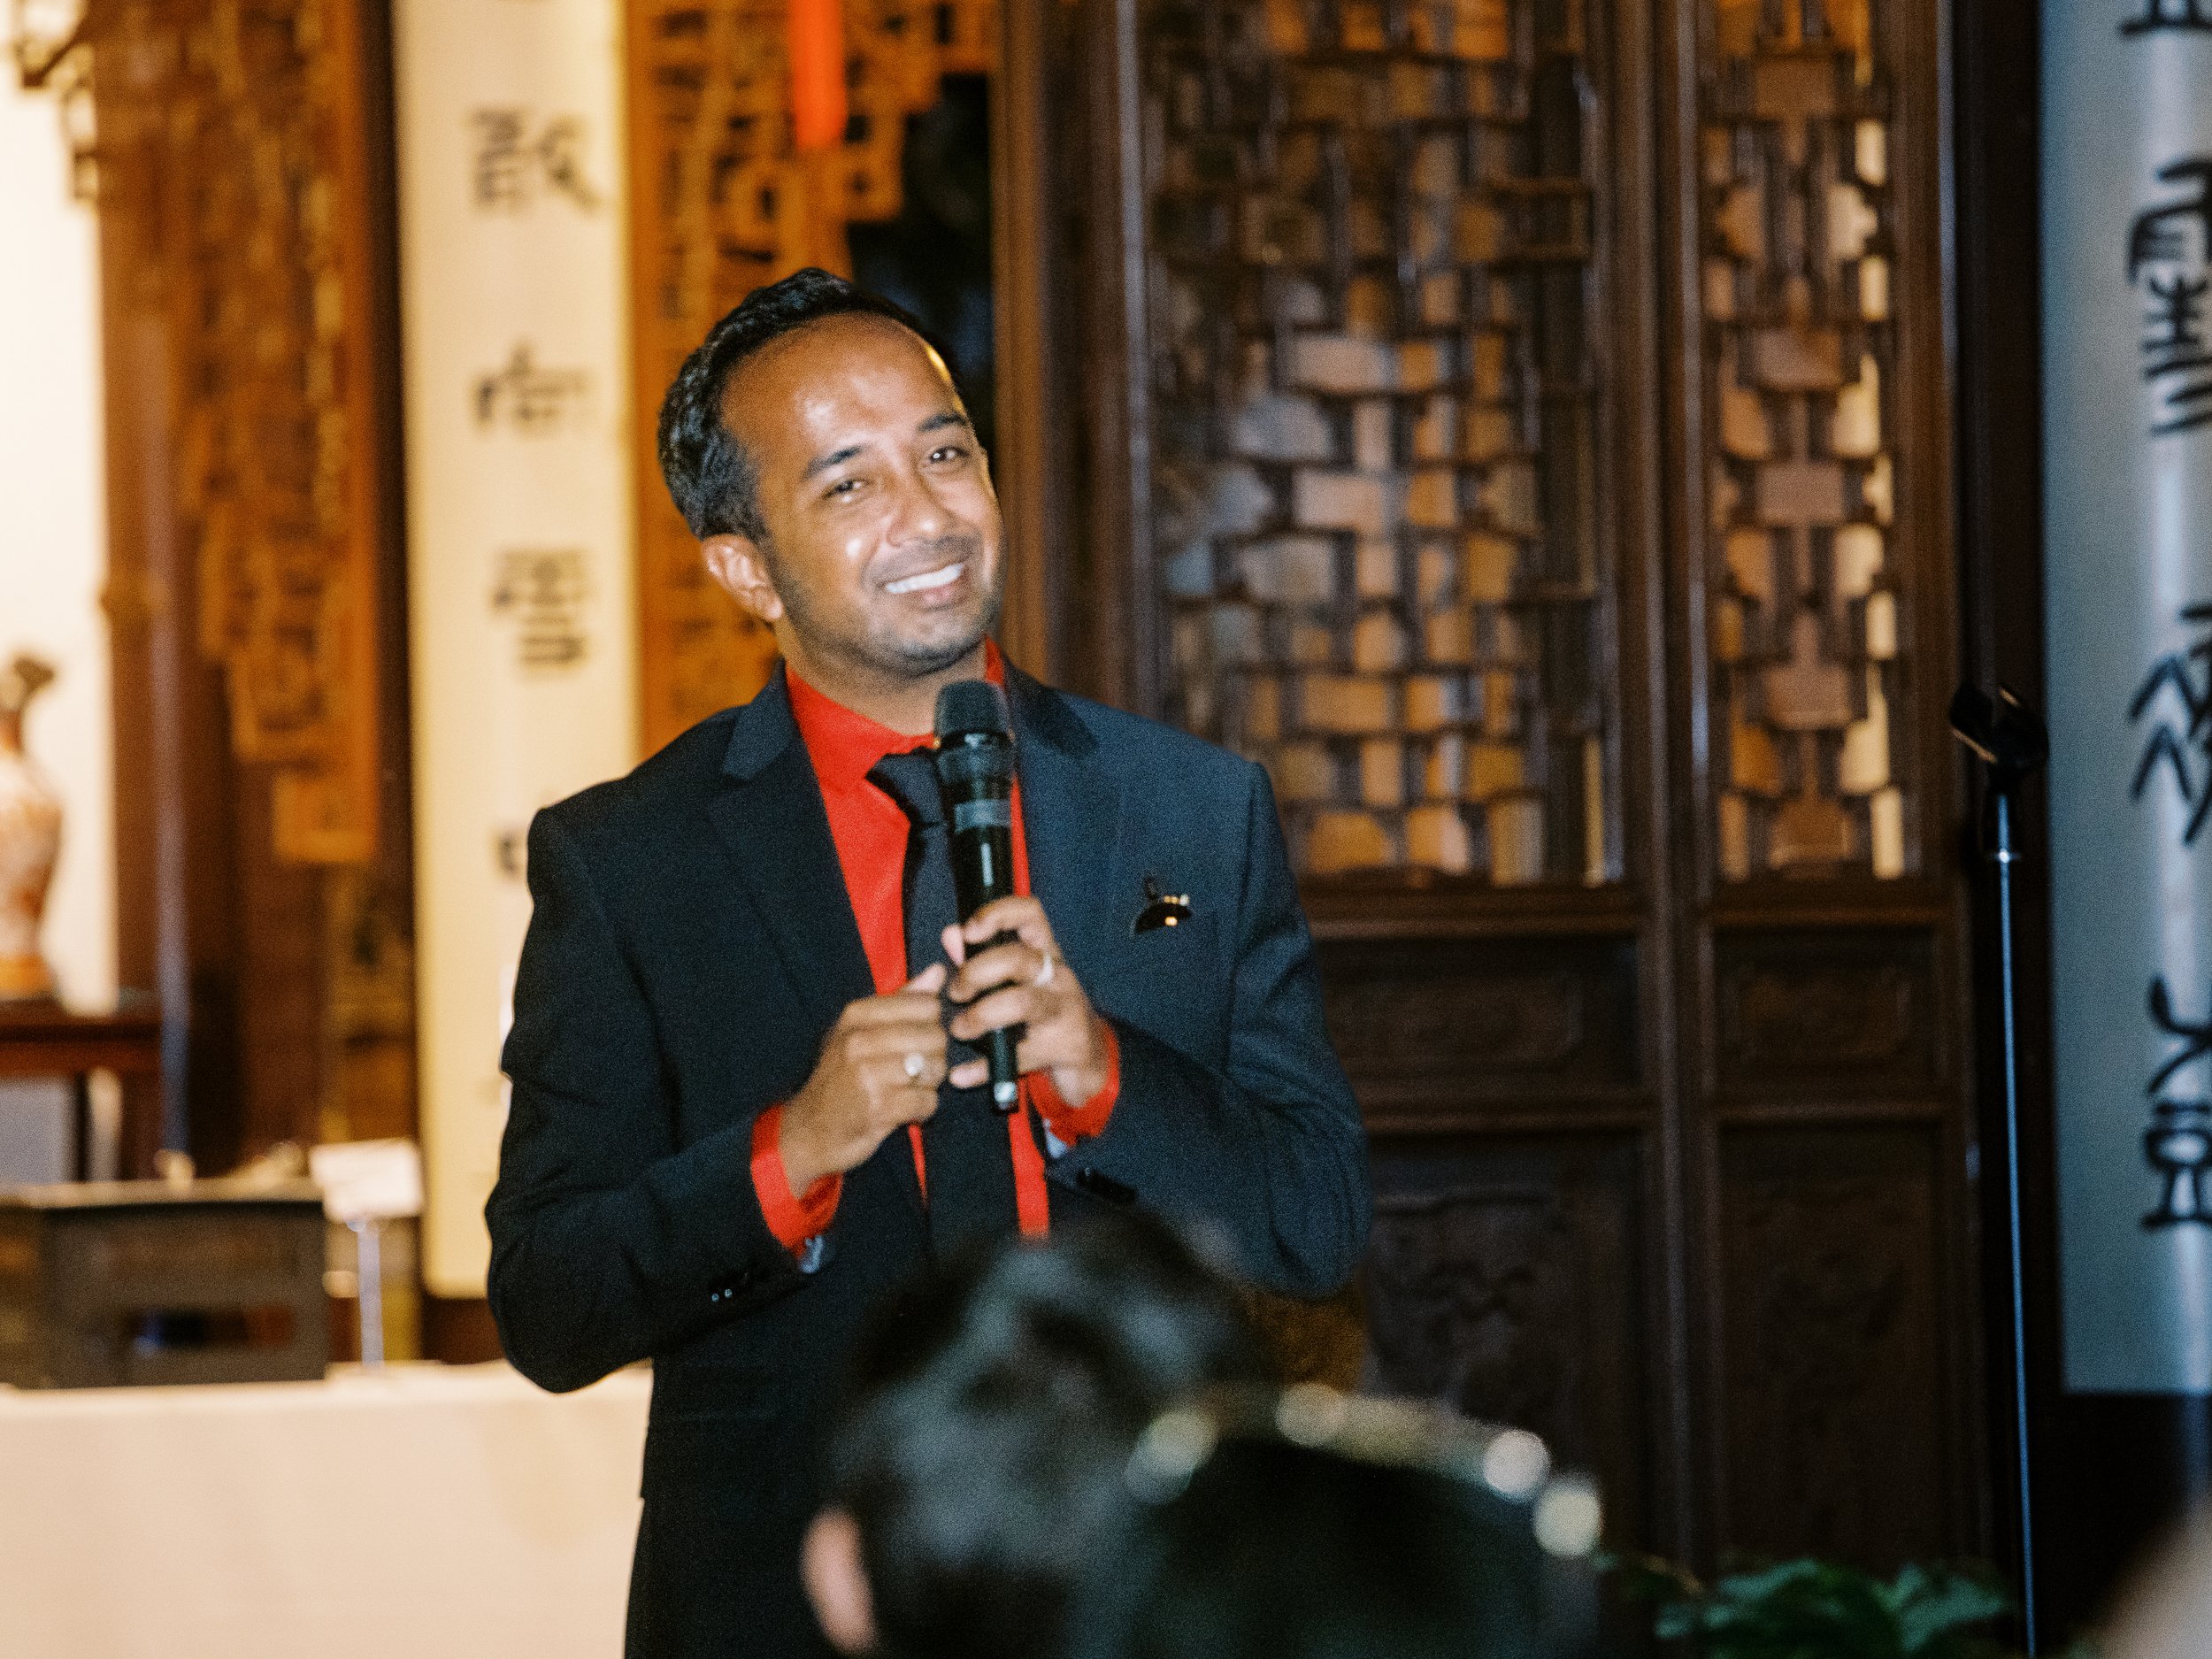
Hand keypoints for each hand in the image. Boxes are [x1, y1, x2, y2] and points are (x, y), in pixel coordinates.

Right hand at [779, 964, 948, 1191]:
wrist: (812, 1130)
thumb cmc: (842, 1077)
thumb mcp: (862, 1031)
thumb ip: (904, 1000)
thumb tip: (938, 971)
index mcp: (857, 1014)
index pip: (926, 1005)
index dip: (930, 1026)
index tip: (913, 1041)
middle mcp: (859, 1039)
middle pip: (935, 1036)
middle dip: (933, 1058)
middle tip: (912, 1071)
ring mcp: (867, 1073)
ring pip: (936, 1068)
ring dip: (928, 1084)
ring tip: (906, 1089)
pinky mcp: (878, 1107)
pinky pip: (928, 1100)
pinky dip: (923, 1109)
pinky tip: (903, 1109)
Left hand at [942, 897, 1108, 1103]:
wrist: (1089, 1059)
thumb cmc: (1042, 1012)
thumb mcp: (1017, 981)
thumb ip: (980, 956)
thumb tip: (950, 934)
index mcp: (1045, 953)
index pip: (1030, 915)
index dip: (999, 914)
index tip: (969, 931)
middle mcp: (1057, 976)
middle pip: (1019, 959)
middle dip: (977, 973)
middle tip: (956, 993)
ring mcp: (1064, 1011)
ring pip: (1023, 1003)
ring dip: (981, 1016)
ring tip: (960, 1029)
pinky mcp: (1064, 1047)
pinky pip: (1020, 1056)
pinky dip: (984, 1069)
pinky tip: (963, 1075)